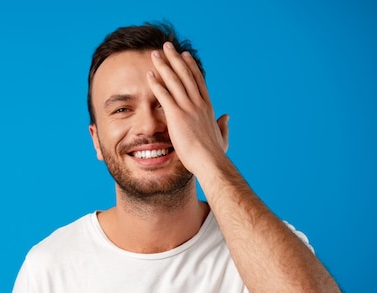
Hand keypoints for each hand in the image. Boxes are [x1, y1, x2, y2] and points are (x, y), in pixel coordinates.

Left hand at [146, 42, 228, 174]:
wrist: (210, 161)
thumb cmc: (214, 154)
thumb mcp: (221, 137)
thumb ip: (223, 126)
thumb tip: (226, 117)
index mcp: (208, 108)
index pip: (198, 82)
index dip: (190, 67)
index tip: (185, 55)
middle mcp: (198, 104)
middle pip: (185, 75)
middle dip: (175, 59)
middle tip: (167, 46)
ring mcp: (188, 108)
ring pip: (174, 81)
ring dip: (163, 65)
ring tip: (154, 54)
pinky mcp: (177, 116)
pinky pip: (164, 95)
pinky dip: (156, 83)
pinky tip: (149, 74)